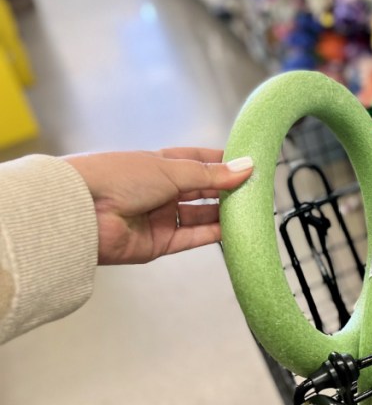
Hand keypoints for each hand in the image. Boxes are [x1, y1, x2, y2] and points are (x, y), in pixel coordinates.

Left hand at [64, 148, 252, 264]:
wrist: (81, 211)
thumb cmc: (118, 177)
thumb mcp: (170, 169)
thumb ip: (211, 174)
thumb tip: (246, 167)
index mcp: (159, 165)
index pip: (198, 161)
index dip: (222, 162)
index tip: (249, 163)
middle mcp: (161, 191)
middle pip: (202, 191)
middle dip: (228, 190)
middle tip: (257, 190)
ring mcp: (161, 218)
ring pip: (201, 216)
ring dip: (225, 213)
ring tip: (253, 211)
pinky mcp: (160, 243)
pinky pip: (193, 238)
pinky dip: (215, 234)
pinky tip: (236, 230)